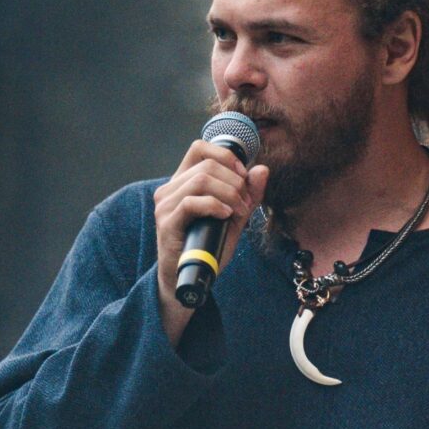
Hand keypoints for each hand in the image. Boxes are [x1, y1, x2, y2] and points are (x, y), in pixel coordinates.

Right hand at [151, 138, 268, 335]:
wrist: (189, 280)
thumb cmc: (208, 248)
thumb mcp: (234, 218)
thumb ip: (248, 195)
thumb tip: (262, 169)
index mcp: (183, 182)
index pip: (200, 148)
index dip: (226, 156)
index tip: (243, 177)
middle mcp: (170, 189)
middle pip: (207, 165)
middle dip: (235, 182)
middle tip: (246, 204)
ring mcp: (166, 205)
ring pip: (201, 180)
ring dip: (229, 194)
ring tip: (239, 212)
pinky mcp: (167, 222)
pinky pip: (191, 202)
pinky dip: (214, 205)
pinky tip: (226, 215)